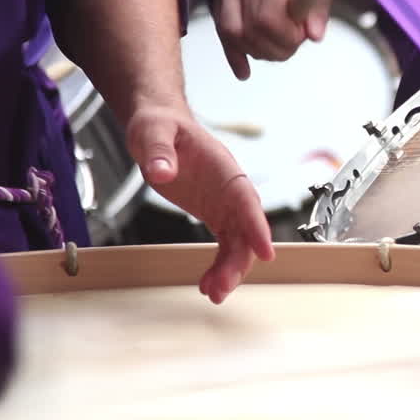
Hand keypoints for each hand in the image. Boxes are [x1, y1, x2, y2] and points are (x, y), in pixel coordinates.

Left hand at [126, 104, 275, 302]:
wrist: (160, 128)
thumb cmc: (160, 126)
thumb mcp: (154, 132)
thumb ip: (159, 152)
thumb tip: (162, 173)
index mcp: (223, 167)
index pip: (245, 199)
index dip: (256, 227)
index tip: (266, 252)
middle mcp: (230, 189)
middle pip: (245, 229)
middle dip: (239, 260)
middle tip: (221, 287)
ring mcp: (225, 204)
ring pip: (238, 243)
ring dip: (230, 270)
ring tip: (213, 293)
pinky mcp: (215, 214)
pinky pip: (225, 245)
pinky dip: (219, 266)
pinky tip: (207, 284)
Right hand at [213, 0, 338, 79]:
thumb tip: (314, 35)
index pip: (272, 21)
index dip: (289, 38)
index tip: (304, 35)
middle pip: (254, 31)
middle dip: (277, 48)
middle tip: (293, 44)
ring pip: (234, 32)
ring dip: (257, 51)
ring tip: (277, 48)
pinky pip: (221, 25)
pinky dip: (233, 52)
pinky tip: (244, 70)